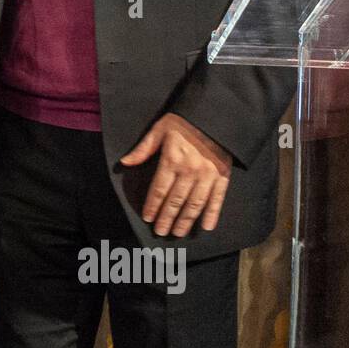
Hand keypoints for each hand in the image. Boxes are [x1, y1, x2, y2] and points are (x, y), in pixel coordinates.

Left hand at [119, 112, 231, 237]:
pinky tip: (207, 226)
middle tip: (161, 232)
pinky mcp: (223, 175)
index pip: (159, 190)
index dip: (153, 206)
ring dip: (186, 220)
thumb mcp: (159, 130)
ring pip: (195, 203)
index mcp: (172, 160)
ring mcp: (208, 175)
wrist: (215, 114)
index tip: (148, 218)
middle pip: (175, 200)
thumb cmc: (184, 121)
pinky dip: (212, 213)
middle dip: (167, 218)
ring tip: (178, 233)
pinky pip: (218, 198)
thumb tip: (125, 163)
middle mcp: (190, 171)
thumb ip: (143, 149)